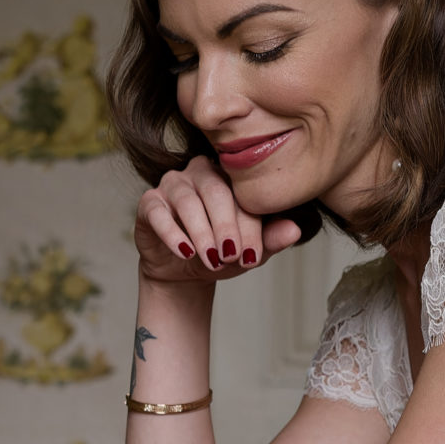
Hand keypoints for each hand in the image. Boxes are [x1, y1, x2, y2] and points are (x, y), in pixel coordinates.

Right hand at [135, 155, 307, 283]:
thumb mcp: (248, 251)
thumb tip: (295, 231)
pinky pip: (158, 212)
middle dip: (226, 226)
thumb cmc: (221, 253)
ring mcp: (172, 184)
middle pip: (216, 191)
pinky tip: (186, 252)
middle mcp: (201, 172)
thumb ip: (270, 239)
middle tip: (232, 257)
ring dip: (202, 233)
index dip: (249, 226)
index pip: (242, 195)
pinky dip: (173, 234)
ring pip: (187, 201)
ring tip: (211, 259)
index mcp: (230, 176)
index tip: (252, 257)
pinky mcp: (149, 202)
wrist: (184, 271)